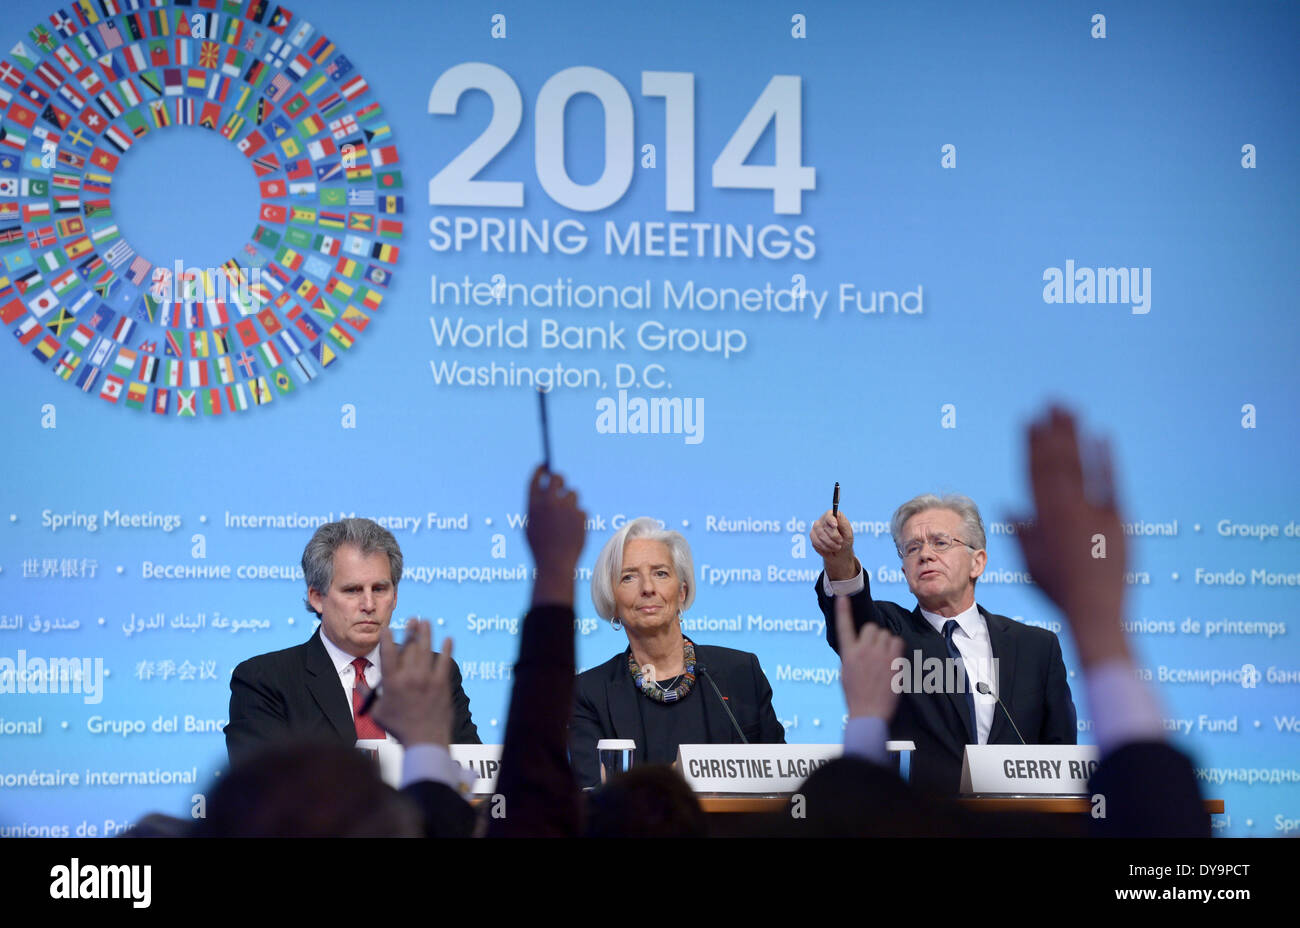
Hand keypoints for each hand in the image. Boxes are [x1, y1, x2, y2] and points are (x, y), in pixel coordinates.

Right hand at [372, 619, 454, 746]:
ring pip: (426, 650)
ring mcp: (427, 679)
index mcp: (391, 683)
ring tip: (427, 622)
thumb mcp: (377, 713)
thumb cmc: (399, 729)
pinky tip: (449, 639)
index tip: (388, 628)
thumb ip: (368, 696)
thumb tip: (358, 684)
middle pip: (409, 647)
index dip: (387, 638)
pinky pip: (445, 662)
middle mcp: (409, 678)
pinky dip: (448, 650)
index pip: (387, 654)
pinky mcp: (441, 684)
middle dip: (411, 630)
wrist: (424, 740)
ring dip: (427, 634)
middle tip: (414, 619)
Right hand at [527, 465, 586, 607]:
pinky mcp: (580, 515)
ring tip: (564, 522)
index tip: (544, 467)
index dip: (541, 470)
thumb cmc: (540, 547)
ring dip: (570, 501)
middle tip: (560, 483)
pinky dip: (577, 517)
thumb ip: (538, 505)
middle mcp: (549, 502)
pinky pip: (580, 509)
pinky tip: (572, 532)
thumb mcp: (532, 525)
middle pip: (557, 478)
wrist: (555, 564)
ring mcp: (566, 508)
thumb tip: (546, 487)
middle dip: (559, 478)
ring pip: (573, 493)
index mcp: (533, 504)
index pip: (536, 478)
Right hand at [810, 509, 857, 579]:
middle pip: (822, 526)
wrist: (840, 554)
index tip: (834, 525)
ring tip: (836, 547)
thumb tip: (836, 517)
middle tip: (839, 543)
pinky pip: (814, 542)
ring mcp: (816, 528)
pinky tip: (828, 549)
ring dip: (828, 543)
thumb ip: (843, 524)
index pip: (829, 514)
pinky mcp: (812, 537)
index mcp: (833, 517)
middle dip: (832, 536)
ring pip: (818, 534)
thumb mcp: (848, 534)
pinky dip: (822, 547)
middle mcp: (823, 520)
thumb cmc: (846, 542)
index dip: (830, 520)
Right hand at [835, 595, 904, 719]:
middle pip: (871, 627)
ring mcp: (879, 655)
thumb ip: (851, 656)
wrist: (868, 713)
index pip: (844, 626)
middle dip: (874, 635)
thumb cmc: (855, 696)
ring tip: (883, 656)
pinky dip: (896, 647)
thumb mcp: (845, 673)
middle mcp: (862, 651)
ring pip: (886, 634)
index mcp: (848, 654)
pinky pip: (897, 642)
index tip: (842, 596)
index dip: (843, 610)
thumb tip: (859, 646)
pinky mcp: (893, 661)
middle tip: (874, 648)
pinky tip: (892, 658)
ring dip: (885, 641)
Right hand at [1010, 406, 1128, 666]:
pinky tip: (1100, 435)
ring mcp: (1091, 514)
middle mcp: (1064, 511)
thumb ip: (1022, 532)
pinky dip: (1105, 458)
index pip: (1034, 473)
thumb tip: (1011, 509)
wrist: (1095, 610)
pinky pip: (1110, 482)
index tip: (1029, 422)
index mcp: (1042, 520)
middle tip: (1050, 404)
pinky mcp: (1117, 520)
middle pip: (1055, 463)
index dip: (1031, 446)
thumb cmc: (1061, 590)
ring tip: (1069, 410)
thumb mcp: (1032, 562)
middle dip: (1051, 431)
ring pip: (1079, 466)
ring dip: (1073, 435)